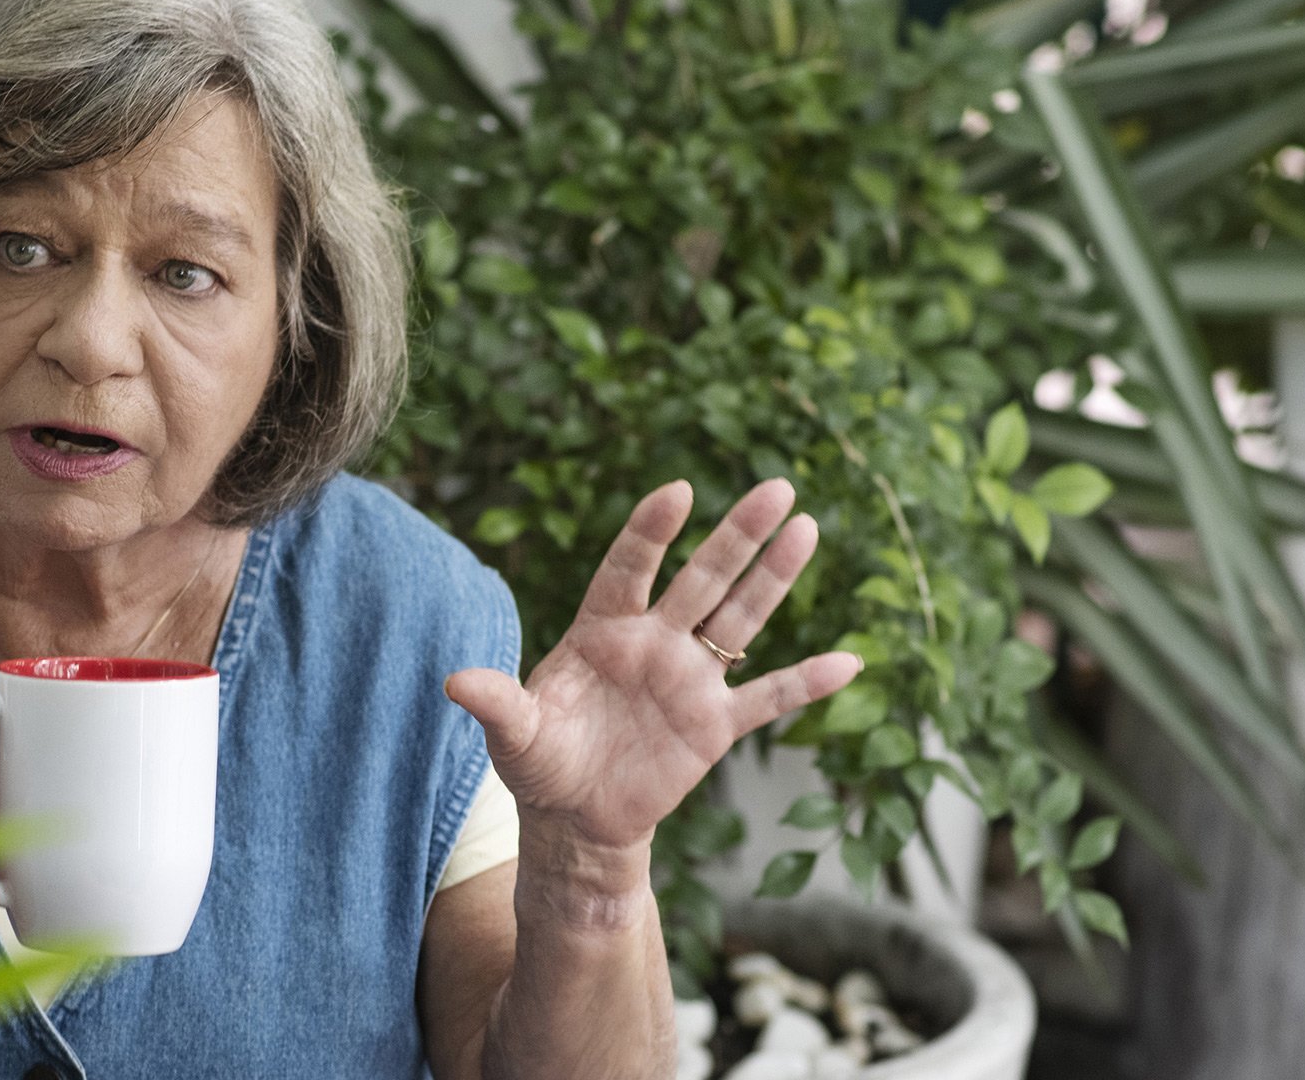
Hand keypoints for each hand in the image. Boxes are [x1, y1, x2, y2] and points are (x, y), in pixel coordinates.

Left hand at [447, 479, 859, 858]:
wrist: (575, 818)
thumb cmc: (540, 763)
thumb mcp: (513, 734)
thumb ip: (496, 703)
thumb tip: (454, 681)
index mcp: (601, 630)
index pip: (628, 567)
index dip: (651, 531)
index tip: (678, 491)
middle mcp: (652, 642)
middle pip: (702, 579)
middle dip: (738, 535)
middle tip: (776, 487)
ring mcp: (688, 680)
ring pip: (740, 619)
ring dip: (775, 578)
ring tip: (807, 528)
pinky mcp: (714, 725)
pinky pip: (768, 698)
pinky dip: (807, 683)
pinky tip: (850, 661)